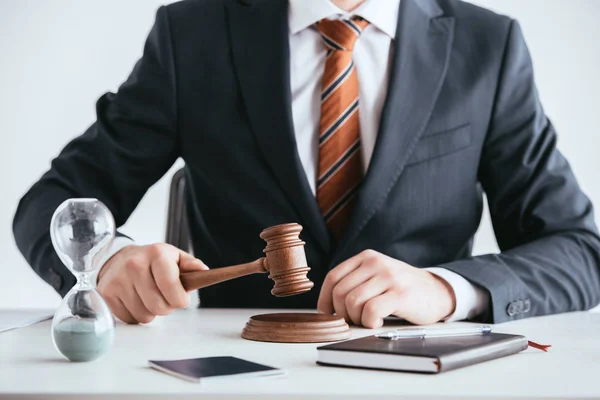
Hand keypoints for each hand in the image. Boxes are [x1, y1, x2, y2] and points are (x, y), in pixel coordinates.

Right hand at [97, 243, 207, 323]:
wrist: (120, 258)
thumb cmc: (153, 261)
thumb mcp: (174, 257)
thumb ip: (191, 265)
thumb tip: (205, 271)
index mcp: (156, 254)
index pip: (171, 285)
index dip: (180, 299)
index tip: (182, 300)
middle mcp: (135, 265)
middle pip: (159, 306)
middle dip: (167, 307)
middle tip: (165, 298)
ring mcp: (118, 279)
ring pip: (144, 315)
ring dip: (151, 312)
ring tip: (149, 297)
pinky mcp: (107, 294)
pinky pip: (129, 319)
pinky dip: (136, 315)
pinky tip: (136, 300)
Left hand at [317, 250, 455, 327]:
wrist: (437, 291)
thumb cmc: (402, 288)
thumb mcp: (377, 276)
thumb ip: (356, 282)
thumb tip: (327, 306)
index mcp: (366, 258)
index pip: (333, 277)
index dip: (325, 299)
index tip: (328, 314)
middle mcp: (376, 263)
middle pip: (340, 293)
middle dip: (343, 313)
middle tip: (355, 320)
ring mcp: (388, 277)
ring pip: (353, 302)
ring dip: (357, 319)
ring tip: (368, 320)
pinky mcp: (400, 294)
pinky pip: (371, 311)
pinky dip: (369, 322)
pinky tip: (377, 322)